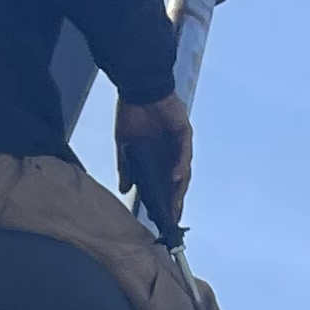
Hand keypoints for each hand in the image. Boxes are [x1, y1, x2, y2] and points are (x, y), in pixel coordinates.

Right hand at [116, 92, 192, 216]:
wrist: (137, 87)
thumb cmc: (132, 112)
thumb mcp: (125, 145)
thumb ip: (126, 168)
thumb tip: (124, 189)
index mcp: (158, 158)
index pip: (164, 185)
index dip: (164, 203)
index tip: (162, 221)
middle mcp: (171, 154)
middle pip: (177, 184)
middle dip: (174, 203)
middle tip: (172, 221)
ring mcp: (179, 145)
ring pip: (183, 172)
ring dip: (179, 189)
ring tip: (175, 206)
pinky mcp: (183, 133)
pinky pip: (184, 153)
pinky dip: (180, 166)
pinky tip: (174, 178)